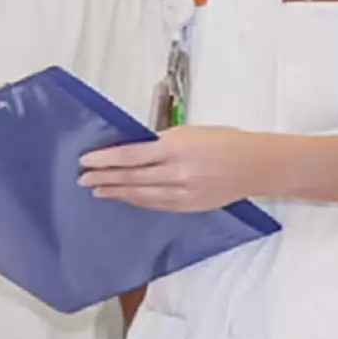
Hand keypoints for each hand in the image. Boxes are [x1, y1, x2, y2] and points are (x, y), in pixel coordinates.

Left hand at [81, 126, 266, 213]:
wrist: (254, 166)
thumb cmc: (225, 143)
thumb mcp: (190, 133)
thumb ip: (161, 142)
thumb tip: (134, 149)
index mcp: (174, 147)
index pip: (128, 155)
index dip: (104, 159)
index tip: (86, 160)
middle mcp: (175, 172)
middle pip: (129, 177)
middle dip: (103, 178)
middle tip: (83, 178)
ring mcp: (180, 192)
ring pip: (139, 194)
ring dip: (115, 192)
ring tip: (97, 190)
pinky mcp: (186, 206)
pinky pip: (154, 204)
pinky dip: (136, 200)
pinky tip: (124, 197)